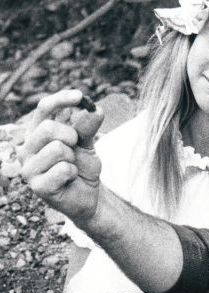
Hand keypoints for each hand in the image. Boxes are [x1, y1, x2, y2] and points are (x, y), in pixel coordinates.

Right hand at [20, 89, 103, 223]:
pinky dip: (73, 173)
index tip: (80, 96)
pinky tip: (69, 179)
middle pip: (47, 127)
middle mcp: (27, 148)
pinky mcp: (37, 186)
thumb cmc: (83, 167)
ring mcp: (29, 168)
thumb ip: (88, 127)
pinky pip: (63, 169)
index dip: (61, 99)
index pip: (43, 108)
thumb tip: (96, 109)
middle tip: (76, 146)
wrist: (89, 196)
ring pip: (56, 149)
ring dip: (72, 158)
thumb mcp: (87, 144)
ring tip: (71, 166)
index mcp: (36, 132)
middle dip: (71, 135)